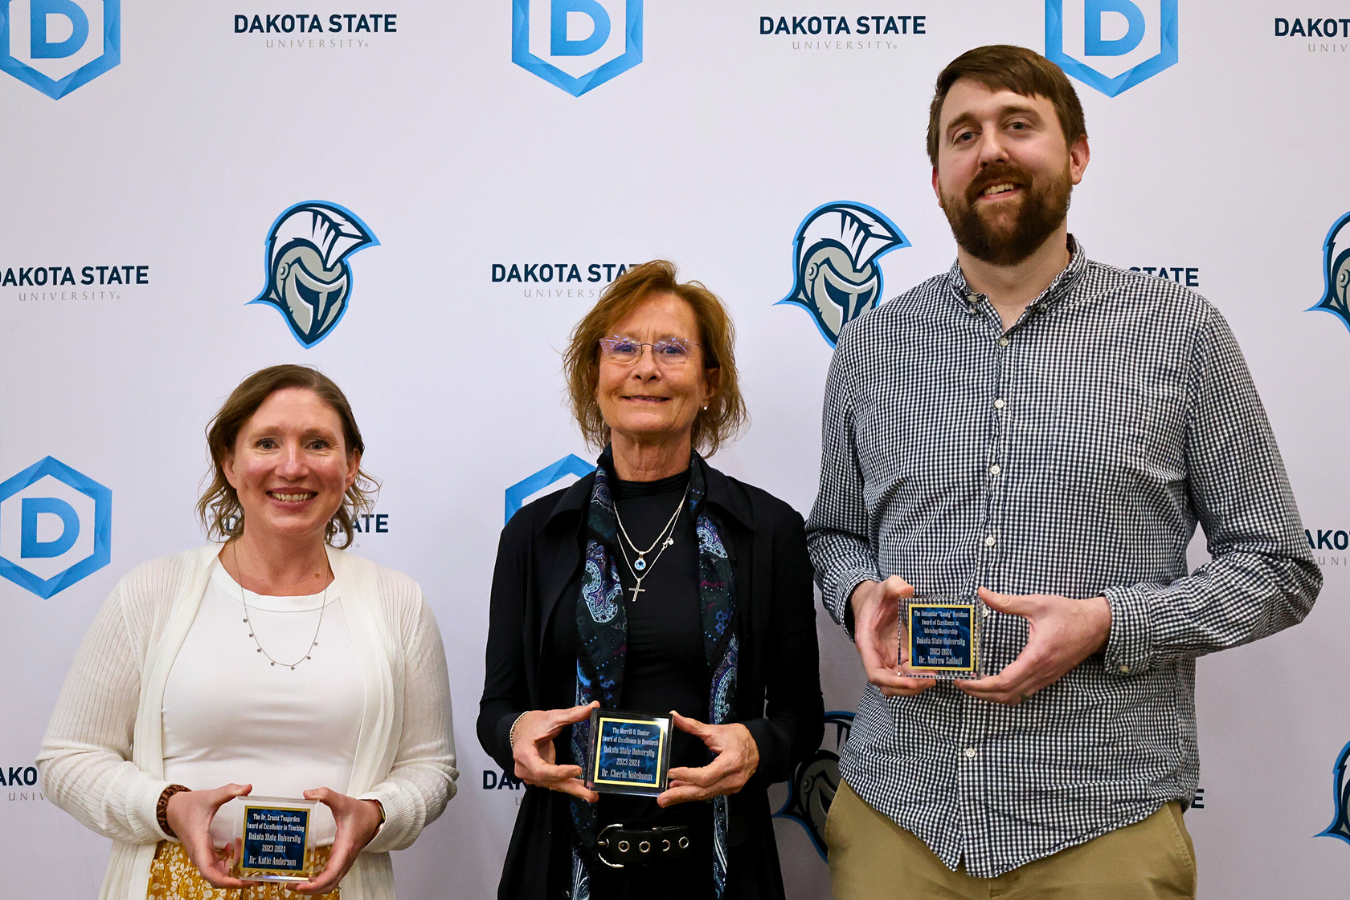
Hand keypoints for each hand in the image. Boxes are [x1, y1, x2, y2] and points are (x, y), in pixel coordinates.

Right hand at [165, 783, 256, 888]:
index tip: (241, 882)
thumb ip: (228, 791)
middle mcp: (199, 855)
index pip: (209, 871)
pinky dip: (229, 860)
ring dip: (234, 867)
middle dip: (236, 879)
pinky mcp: (204, 853)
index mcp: (199, 845)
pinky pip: (217, 865)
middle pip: (217, 877)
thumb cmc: (188, 806)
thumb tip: (248, 787)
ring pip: (218, 872)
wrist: (172, 809)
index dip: (225, 881)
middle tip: (256, 876)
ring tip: (248, 853)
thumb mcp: (209, 797)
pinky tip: (235, 847)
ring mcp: (202, 856)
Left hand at [292, 788, 382, 894]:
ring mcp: (344, 863)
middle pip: (328, 885)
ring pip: (330, 885)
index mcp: (345, 848)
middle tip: (290, 886)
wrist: (374, 817)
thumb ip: (325, 794)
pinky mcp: (342, 863)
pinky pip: (331, 879)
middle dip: (309, 891)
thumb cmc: (360, 813)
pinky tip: (306, 880)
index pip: (331, 874)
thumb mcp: (342, 801)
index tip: (299, 886)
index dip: (314, 885)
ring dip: (313, 889)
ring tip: (294, 885)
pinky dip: (318, 884)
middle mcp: (345, 860)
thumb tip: (307, 794)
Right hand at [511, 702, 599, 802]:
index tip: (578, 769)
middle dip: (572, 788)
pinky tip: (584, 790)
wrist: (520, 730)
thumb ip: (572, 714)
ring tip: (592, 794)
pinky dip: (569, 785)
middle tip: (591, 795)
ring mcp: (531, 776)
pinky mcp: (539, 778)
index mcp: (524, 754)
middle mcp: (525, 769)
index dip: (559, 772)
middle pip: (550, 781)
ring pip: (554, 784)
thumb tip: (594, 706)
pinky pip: (555, 783)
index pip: (541, 769)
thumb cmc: (533, 724)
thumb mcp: (552, 717)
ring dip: (573, 789)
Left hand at [657, 712, 758, 806]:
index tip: (671, 772)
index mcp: (731, 762)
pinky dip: (694, 792)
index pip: (706, 776)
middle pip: (703, 791)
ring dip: (684, 795)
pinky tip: (680, 789)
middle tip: (662, 799)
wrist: (760, 748)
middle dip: (681, 795)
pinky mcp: (729, 790)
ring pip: (705, 795)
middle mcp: (732, 779)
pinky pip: (709, 793)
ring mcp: (732, 787)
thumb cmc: (739, 737)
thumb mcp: (716, 730)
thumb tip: (674, 715)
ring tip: (666, 797)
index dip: (687, 776)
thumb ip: (693, 725)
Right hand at [850, 576, 936, 697]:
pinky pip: (909, 673)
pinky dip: (920, 676)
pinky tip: (935, 670)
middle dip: (908, 687)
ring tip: (935, 677)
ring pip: (899, 682)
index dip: (892, 681)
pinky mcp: (900, 656)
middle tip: (930, 680)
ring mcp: (889, 658)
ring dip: (916, 685)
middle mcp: (877, 656)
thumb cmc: (876, 597)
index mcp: (868, 645)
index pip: (875, 674)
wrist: (875, 601)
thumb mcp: (884, 587)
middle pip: (888, 685)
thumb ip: (894, 585)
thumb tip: (907, 590)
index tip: (911, 682)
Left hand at [957, 587, 1111, 705]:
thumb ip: (1007, 602)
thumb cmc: (1069, 614)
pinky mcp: (1049, 677)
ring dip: (993, 696)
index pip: (1004, 682)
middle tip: (961, 684)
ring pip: (1016, 697)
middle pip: (1006, 695)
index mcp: (1037, 657)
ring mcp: (1047, 678)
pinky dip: (1006, 693)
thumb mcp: (1037, 604)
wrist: (1098, 625)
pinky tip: (995, 683)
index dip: (981, 686)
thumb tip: (982, 593)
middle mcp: (1042, 672)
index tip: (963, 681)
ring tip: (974, 686)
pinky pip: (1025, 693)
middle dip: (981, 694)